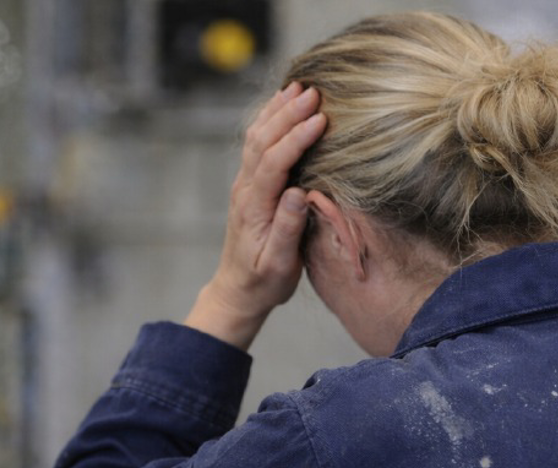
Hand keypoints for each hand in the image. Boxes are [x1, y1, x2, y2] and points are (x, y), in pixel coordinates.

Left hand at [184, 83, 326, 349]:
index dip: (295, 139)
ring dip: (276, 111)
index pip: (273, 162)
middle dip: (287, 114)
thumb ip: (287, 228)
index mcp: (254, 207)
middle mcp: (245, 190)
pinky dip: (269, 121)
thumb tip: (298, 193)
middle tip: (313, 91)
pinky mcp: (249, 185)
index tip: (319, 120)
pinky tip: (281, 107)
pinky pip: (256, 145)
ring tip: (298, 87)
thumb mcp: (279, 264)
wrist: (238, 290)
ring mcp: (244, 185)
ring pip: (256, 138)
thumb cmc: (263, 281)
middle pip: (262, 141)